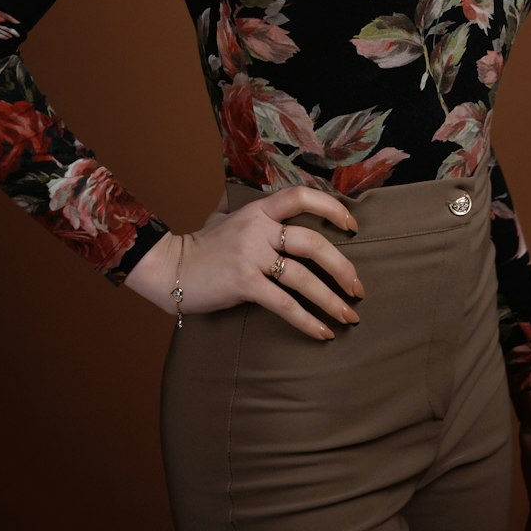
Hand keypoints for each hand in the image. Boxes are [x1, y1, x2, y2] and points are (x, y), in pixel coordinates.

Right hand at [123, 187, 364, 340]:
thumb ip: (256, 211)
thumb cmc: (203, 246)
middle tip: (359, 288)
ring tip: (350, 317)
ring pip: (303, 277)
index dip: (332, 208)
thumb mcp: (228, 217)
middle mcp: (259, 229)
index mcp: (259, 210)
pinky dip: (307, 321)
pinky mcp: (243, 284)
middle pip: (313, 242)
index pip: (301, 196)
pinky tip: (323, 333)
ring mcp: (251, 256)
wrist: (170, 268)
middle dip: (343, 267)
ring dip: (331, 299)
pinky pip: (284, 304)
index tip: (353, 226)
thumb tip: (280, 203)